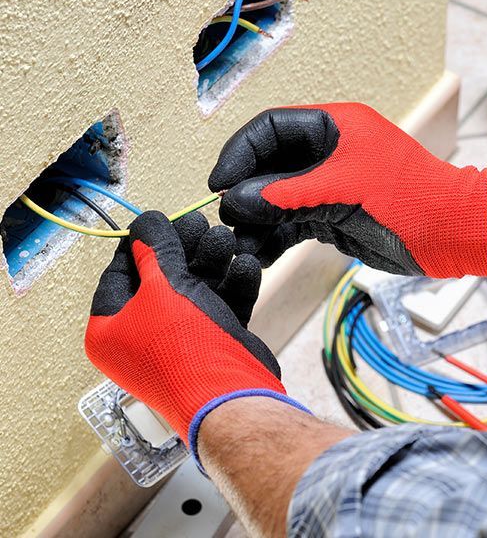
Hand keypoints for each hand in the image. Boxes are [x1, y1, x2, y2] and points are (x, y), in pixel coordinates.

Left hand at [84, 211, 308, 460]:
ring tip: (227, 240)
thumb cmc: (184, 348)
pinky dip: (232, 286)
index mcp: (110, 330)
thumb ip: (154, 249)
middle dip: (185, 249)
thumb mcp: (162, 288)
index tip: (160, 220)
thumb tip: (146, 222)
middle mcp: (141, 337)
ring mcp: (179, 343)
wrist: (231, 397)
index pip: (119, 274)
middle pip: (161, 279)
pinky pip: (219, 307)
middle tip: (200, 223)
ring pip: (194, 291)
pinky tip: (245, 265)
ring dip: (212, 263)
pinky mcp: (213, 345)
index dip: (140, 243)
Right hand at [208, 102, 486, 277]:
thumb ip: (287, 195)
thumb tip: (234, 201)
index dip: (240, 153)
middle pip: (269, 165)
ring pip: (278, 199)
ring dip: (257, 221)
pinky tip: (260, 255)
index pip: (270, 128)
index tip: (218, 183)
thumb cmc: (410, 198)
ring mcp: (329, 186)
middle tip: (228, 220)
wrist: (452, 233)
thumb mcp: (343, 190)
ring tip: (239, 245)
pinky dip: (275, 238)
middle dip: (246, 193)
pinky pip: (293, 223)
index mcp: (334, 127)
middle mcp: (328, 153)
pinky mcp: (333, 217)